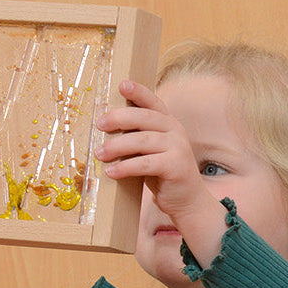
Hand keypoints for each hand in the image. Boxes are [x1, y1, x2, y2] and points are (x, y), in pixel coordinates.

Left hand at [96, 82, 222, 237]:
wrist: (188, 201)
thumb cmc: (164, 176)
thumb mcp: (152, 152)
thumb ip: (139, 138)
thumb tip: (106, 130)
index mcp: (170, 123)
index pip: (153, 102)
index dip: (138, 92)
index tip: (121, 85)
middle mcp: (176, 131)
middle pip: (143, 118)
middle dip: (118, 119)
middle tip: (99, 125)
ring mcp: (177, 148)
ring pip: (141, 141)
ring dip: (117, 146)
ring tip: (100, 154)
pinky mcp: (175, 166)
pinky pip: (144, 164)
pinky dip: (125, 168)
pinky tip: (111, 172)